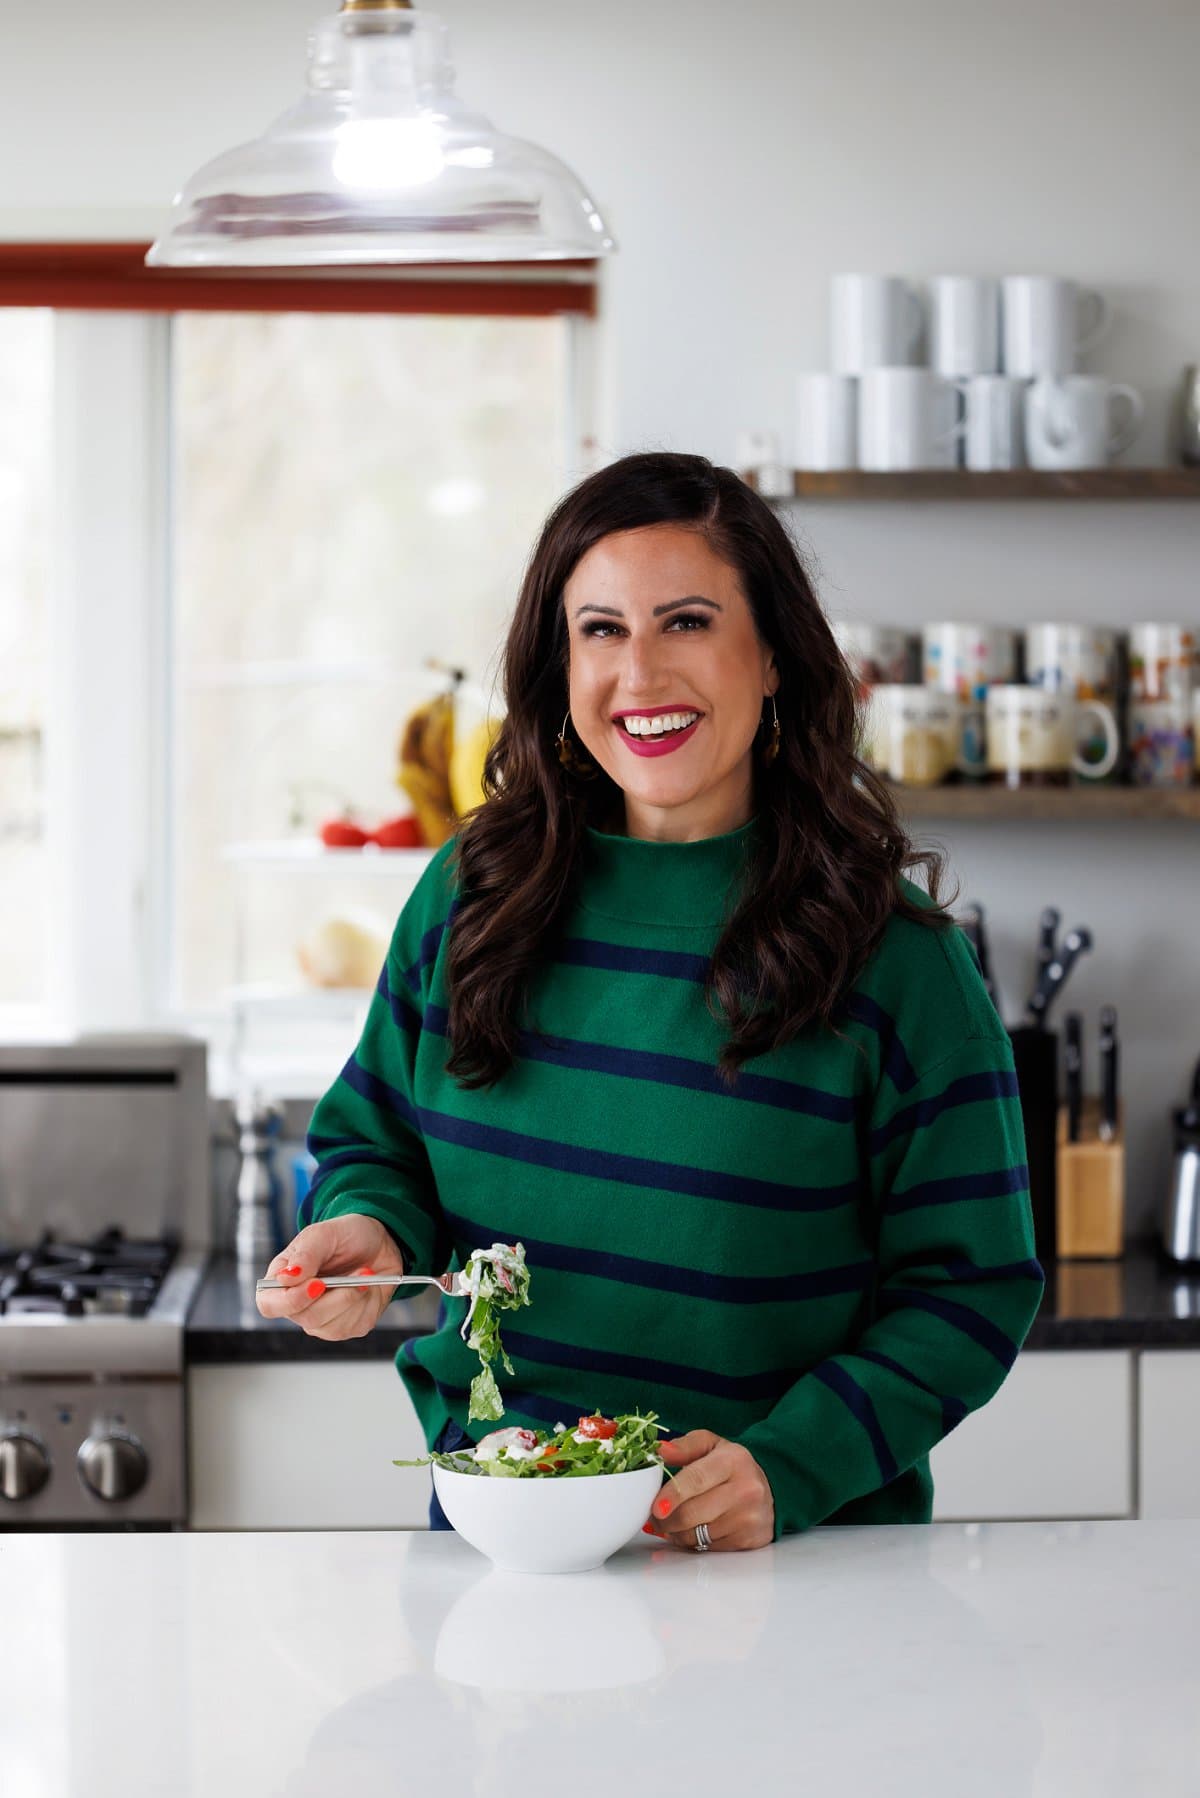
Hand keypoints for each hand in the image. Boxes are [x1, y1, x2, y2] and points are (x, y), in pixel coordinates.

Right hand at [255, 1214, 405, 1340]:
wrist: (378, 1242)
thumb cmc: (345, 1235)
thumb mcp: (324, 1233)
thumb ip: (304, 1254)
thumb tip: (285, 1278)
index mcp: (282, 1280)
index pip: (269, 1305)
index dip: (290, 1301)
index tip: (317, 1284)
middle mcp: (299, 1305)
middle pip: (308, 1319)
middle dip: (338, 1297)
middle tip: (359, 1272)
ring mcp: (323, 1320)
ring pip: (334, 1327)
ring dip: (356, 1297)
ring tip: (365, 1273)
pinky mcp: (347, 1327)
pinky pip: (357, 1326)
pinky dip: (369, 1303)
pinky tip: (369, 1286)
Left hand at [646, 1430, 774, 1551]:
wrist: (770, 1487)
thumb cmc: (733, 1466)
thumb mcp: (712, 1445)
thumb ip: (684, 1446)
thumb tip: (660, 1451)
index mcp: (733, 1461)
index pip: (696, 1479)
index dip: (672, 1494)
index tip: (655, 1507)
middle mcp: (745, 1490)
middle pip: (692, 1513)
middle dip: (665, 1519)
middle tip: (654, 1516)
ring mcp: (748, 1518)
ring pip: (696, 1534)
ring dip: (676, 1532)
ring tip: (672, 1521)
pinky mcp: (748, 1540)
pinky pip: (708, 1547)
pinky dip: (693, 1542)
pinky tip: (693, 1529)